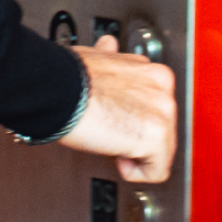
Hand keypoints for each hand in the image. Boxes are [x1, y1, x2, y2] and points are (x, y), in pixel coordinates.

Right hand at [60, 35, 177, 183]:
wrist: (58, 89)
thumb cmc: (67, 77)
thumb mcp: (95, 58)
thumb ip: (109, 59)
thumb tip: (106, 48)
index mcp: (150, 71)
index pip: (153, 105)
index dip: (129, 117)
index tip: (110, 118)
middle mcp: (162, 88)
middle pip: (160, 128)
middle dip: (133, 135)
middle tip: (106, 133)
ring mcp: (163, 112)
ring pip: (161, 149)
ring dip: (133, 152)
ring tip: (107, 142)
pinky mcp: (157, 137)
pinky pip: (157, 171)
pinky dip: (135, 173)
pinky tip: (115, 158)